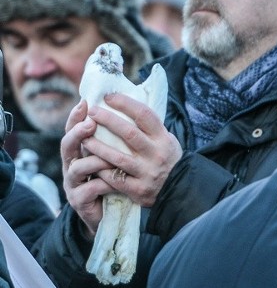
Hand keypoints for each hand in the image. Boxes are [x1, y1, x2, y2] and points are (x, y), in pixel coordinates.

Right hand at [61, 101, 113, 238]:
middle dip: (78, 133)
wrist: (110, 214)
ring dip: (95, 160)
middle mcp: (72, 165)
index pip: (75, 130)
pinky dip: (103, 184)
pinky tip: (115, 184)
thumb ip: (115, 139)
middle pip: (67, 145)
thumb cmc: (115, 180)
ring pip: (78, 167)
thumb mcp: (116, 157)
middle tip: (90, 124)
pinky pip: (90, 189)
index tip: (85, 102)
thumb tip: (130, 111)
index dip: (76, 117)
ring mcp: (73, 184)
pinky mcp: (79, 201)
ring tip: (110, 158)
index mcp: (81, 152)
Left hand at [81, 92, 181, 209]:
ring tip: (83, 138)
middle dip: (107, 120)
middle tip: (92, 111)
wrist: (181, 190)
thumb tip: (126, 106)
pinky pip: (115, 179)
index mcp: (164, 139)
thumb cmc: (168, 160)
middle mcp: (157, 154)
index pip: (144, 115)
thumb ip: (150, 129)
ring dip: (97, 146)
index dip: (125, 103)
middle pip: (129, 133)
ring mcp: (148, 172)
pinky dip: (101, 170)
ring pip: (118, 157)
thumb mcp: (167, 141)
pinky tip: (90, 163)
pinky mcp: (139, 189)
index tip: (108, 97)